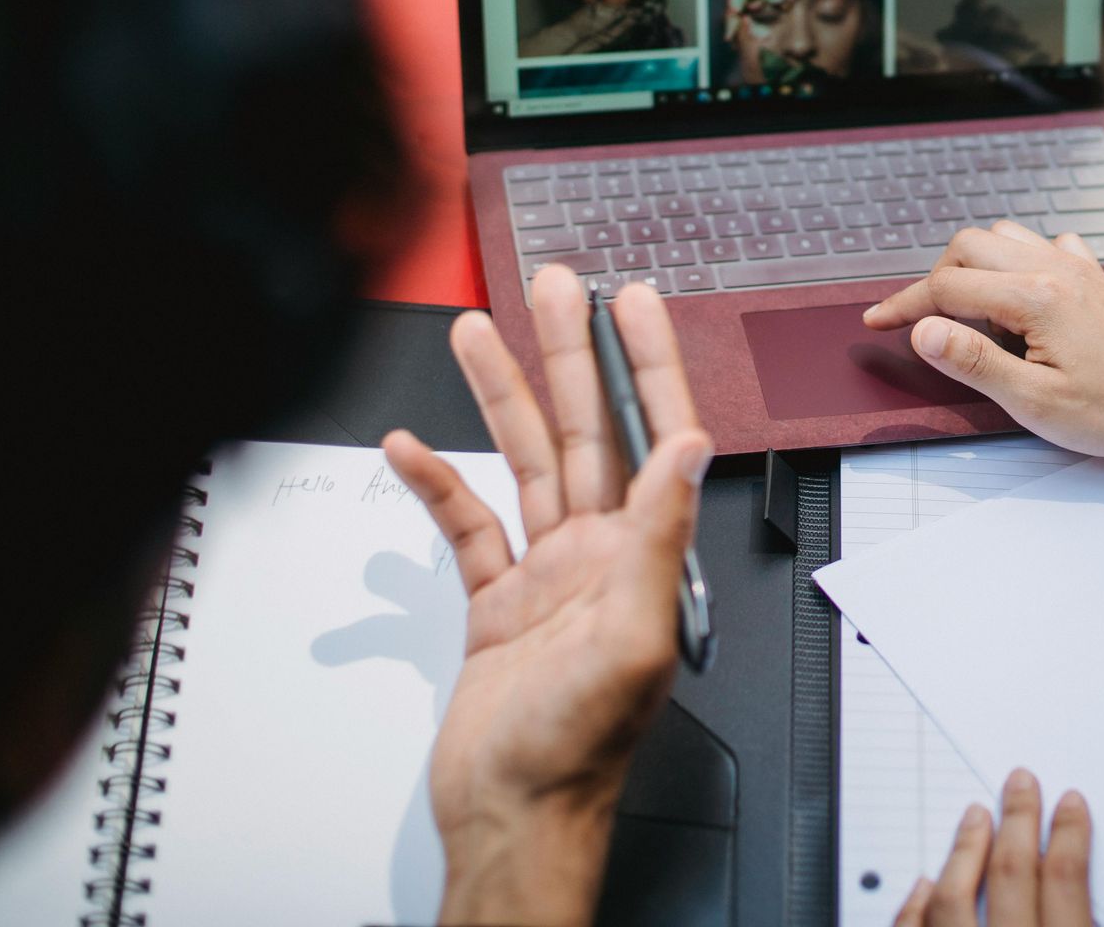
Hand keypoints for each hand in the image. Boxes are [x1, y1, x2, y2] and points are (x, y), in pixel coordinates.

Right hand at [383, 267, 711, 926]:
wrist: (512, 815)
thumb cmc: (579, 752)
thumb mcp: (632, 637)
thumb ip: (656, 537)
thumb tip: (690, 451)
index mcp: (643, 554)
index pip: (654, 435)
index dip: (648, 364)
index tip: (634, 305)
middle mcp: (600, 552)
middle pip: (587, 430)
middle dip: (572, 354)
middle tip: (556, 288)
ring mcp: (547, 572)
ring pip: (526, 460)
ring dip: (502, 396)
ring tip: (477, 333)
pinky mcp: (497, 600)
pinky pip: (468, 524)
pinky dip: (440, 483)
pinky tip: (413, 445)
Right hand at [863, 221, 1103, 499]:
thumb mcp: (1033, 401)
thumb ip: (973, 361)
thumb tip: (923, 331)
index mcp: (1036, 297)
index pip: (947, 287)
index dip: (905, 306)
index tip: (877, 323)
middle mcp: (1055, 268)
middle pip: (969, 246)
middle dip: (936, 280)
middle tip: (925, 324)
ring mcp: (1077, 266)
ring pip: (1004, 236)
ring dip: (974, 264)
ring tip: (969, 312)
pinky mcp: (1093, 275)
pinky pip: (1042, 243)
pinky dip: (1016, 258)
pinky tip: (1018, 294)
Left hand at [893, 769, 1103, 926]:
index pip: (1066, 881)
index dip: (1070, 836)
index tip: (1071, 803)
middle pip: (1010, 876)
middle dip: (1017, 821)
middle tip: (1020, 783)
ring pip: (953, 900)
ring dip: (964, 851)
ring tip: (974, 816)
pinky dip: (915, 908)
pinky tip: (923, 884)